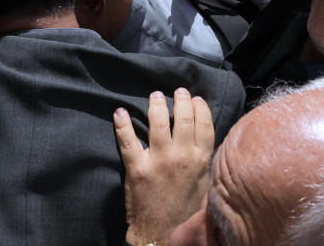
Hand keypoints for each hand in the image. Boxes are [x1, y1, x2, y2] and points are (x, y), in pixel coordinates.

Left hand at [113, 89, 214, 245]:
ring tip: (155, 96)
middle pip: (183, 118)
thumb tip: (205, 137)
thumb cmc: (186, 210)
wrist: (163, 233)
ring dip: (156, 105)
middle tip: (178, 91)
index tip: (196, 99)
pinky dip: (122, 125)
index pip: (204, 123)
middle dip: (181, 100)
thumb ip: (205, 160)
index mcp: (200, 160)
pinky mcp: (137, 169)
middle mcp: (182, 156)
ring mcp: (159, 161)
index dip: (200, 107)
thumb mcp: (205, 184)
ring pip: (157, 123)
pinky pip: (128, 141)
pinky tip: (118, 112)